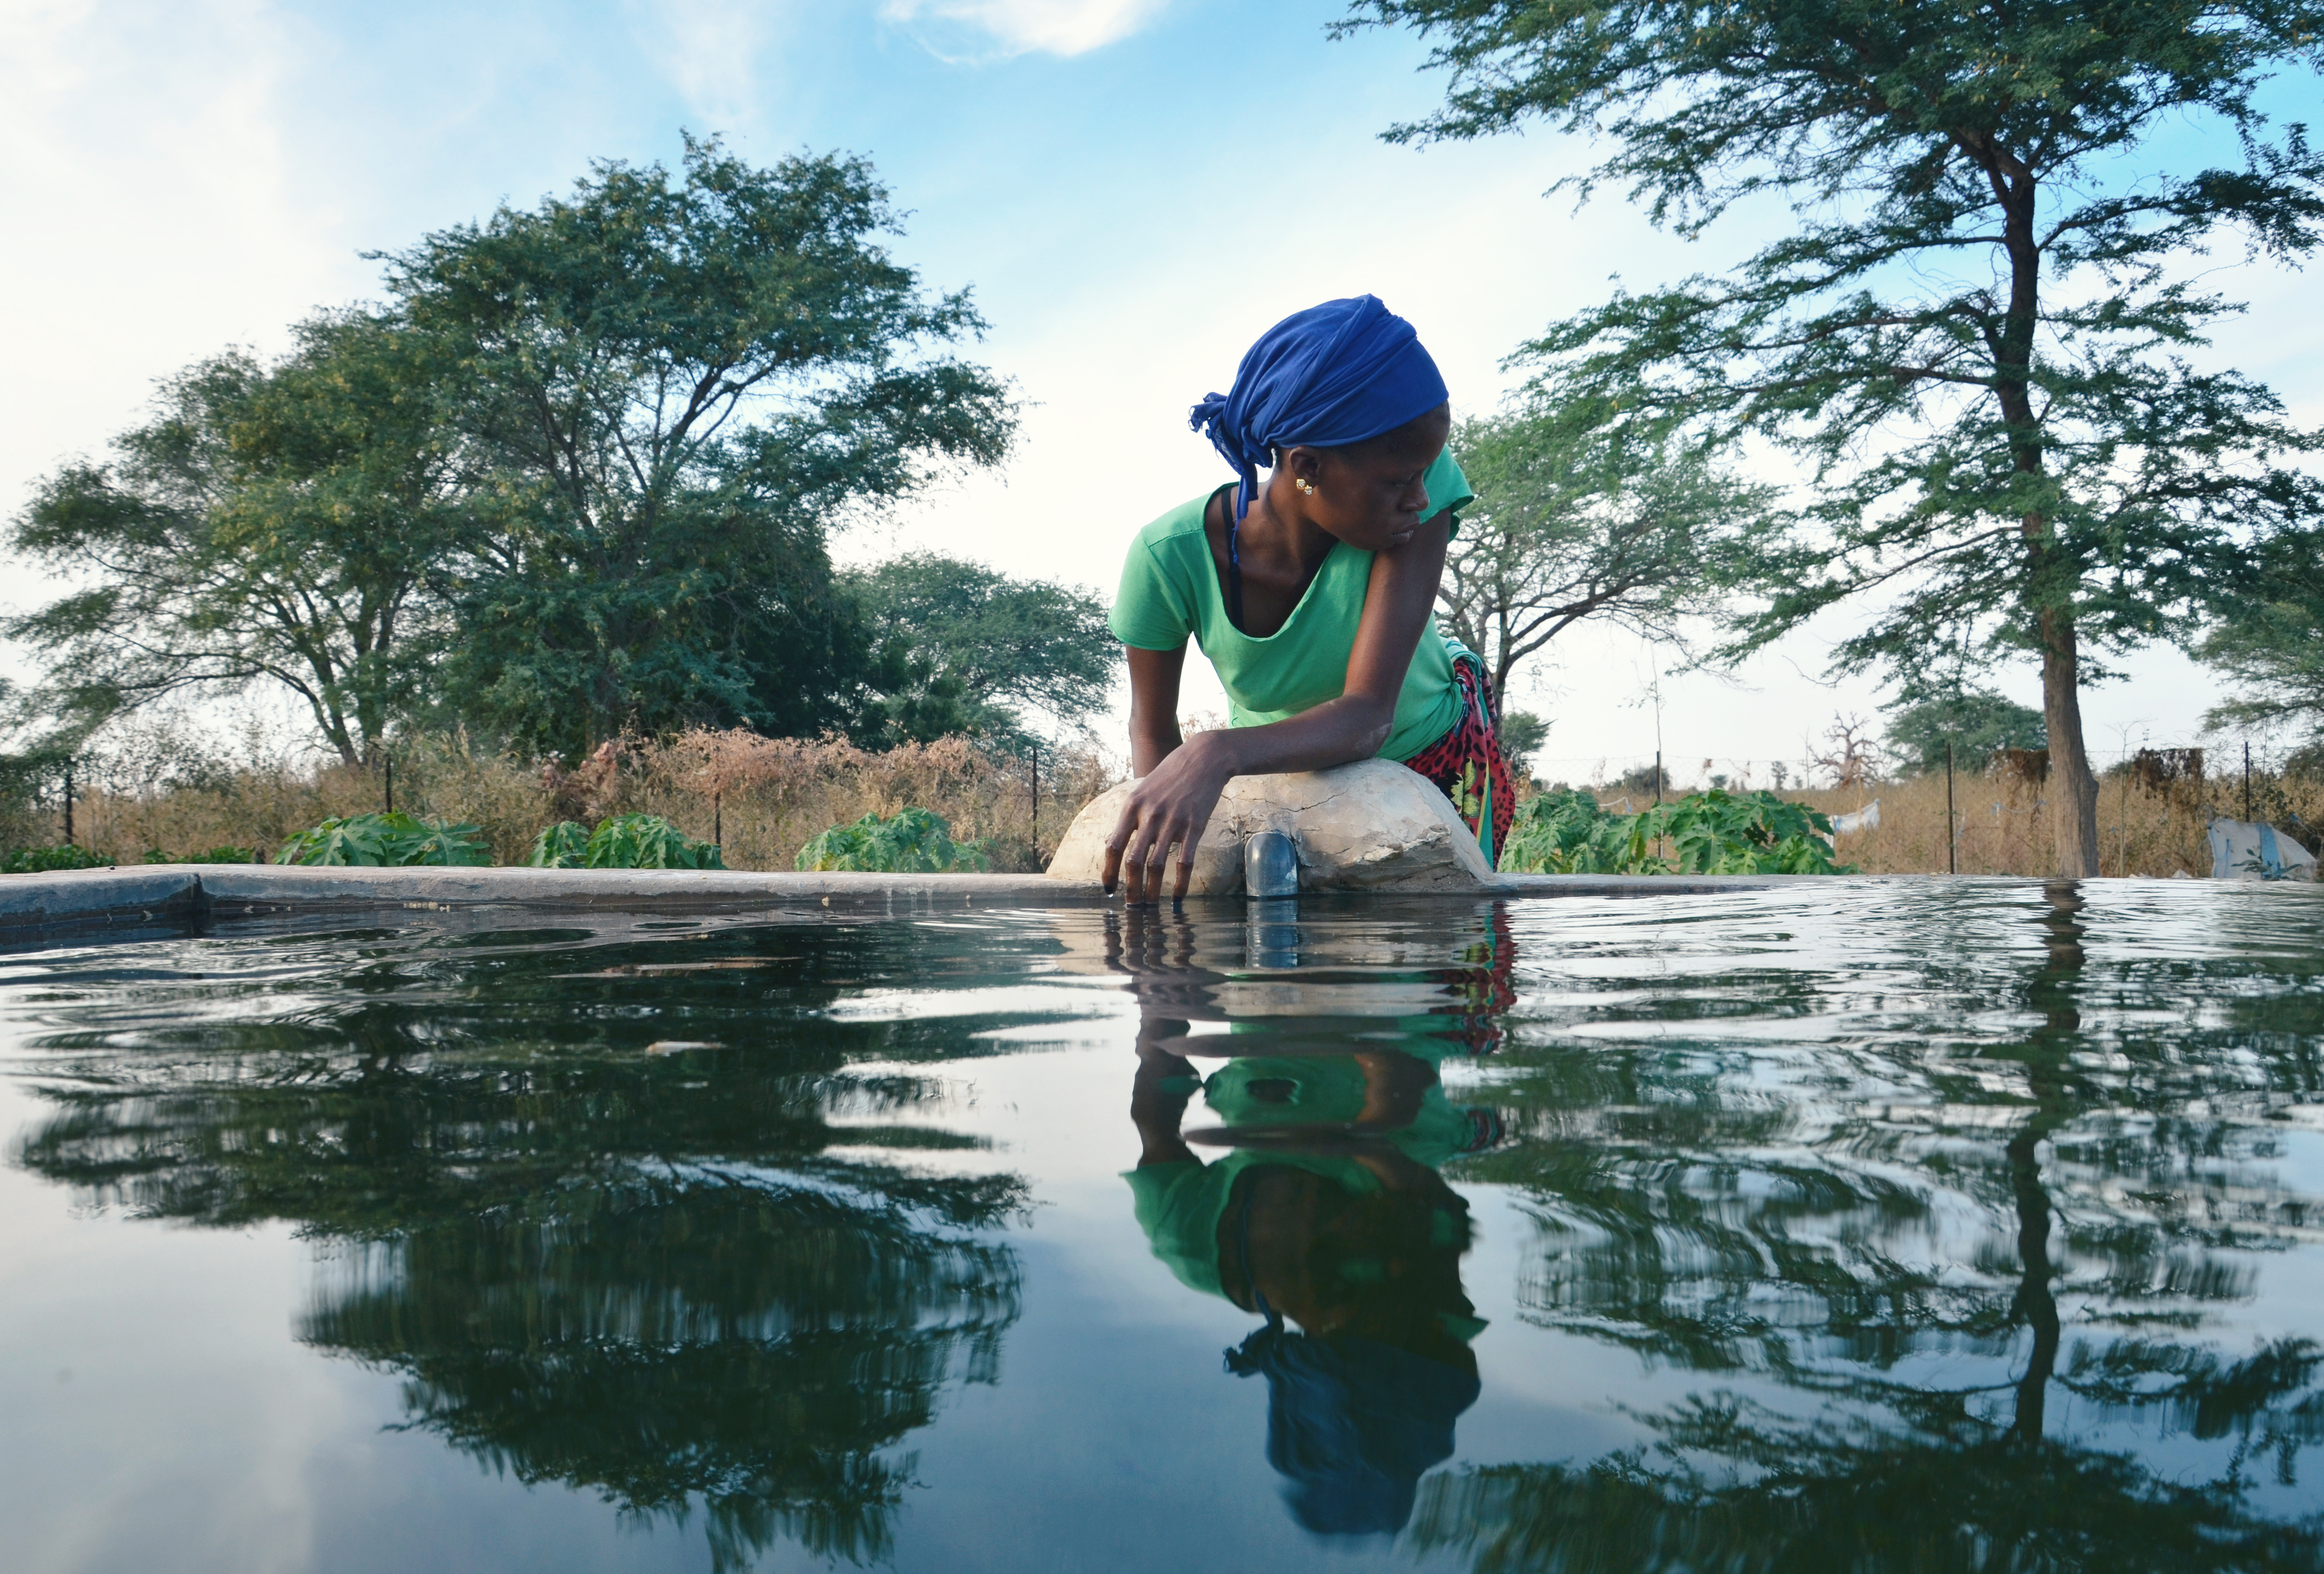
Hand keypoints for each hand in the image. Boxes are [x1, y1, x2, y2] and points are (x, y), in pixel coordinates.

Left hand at [1104, 731, 1232, 900]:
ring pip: (1157, 865)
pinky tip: (1176, 898)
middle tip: (1129, 907)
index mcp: (1132, 806)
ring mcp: (1173, 821)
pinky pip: (1185, 861)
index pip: (1113, 845)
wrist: (1204, 757)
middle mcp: (1149, 815)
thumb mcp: (1143, 790)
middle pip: (1133, 861)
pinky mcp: (1195, 826)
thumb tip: (1119, 844)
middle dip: (1129, 889)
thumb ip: (1132, 816)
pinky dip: (1179, 884)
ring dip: (1151, 891)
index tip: (1108, 889)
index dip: (1108, 871)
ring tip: (1149, 907)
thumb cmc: (1171, 775)